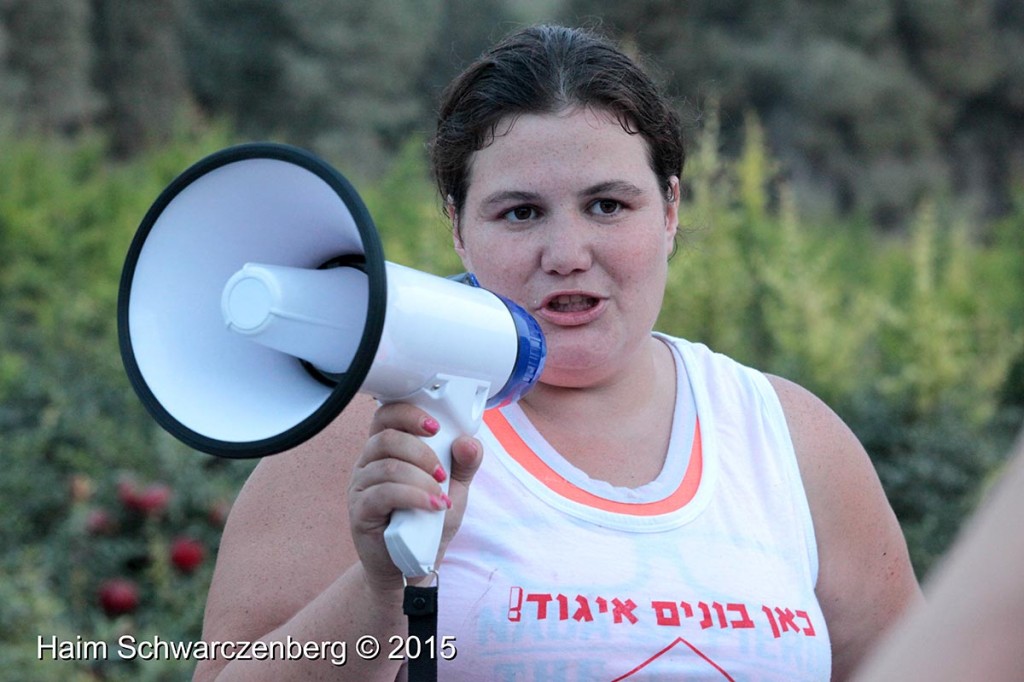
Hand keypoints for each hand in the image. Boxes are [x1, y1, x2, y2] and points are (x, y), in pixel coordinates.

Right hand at [347, 402, 482, 592]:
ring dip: (421, 480)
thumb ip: (465, 463)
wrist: (413, 563)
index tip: (435, 428)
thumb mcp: (454, 488)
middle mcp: (368, 463)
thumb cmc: (428, 521)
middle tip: (443, 474)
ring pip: (387, 467)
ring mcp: (360, 487)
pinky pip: (383, 494)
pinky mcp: (360, 511)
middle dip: (422, 453)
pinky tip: (432, 506)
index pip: (386, 416)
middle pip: (386, 438)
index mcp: (386, 449)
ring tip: (440, 498)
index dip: (408, 414)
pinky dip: (413, 497)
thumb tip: (468, 442)